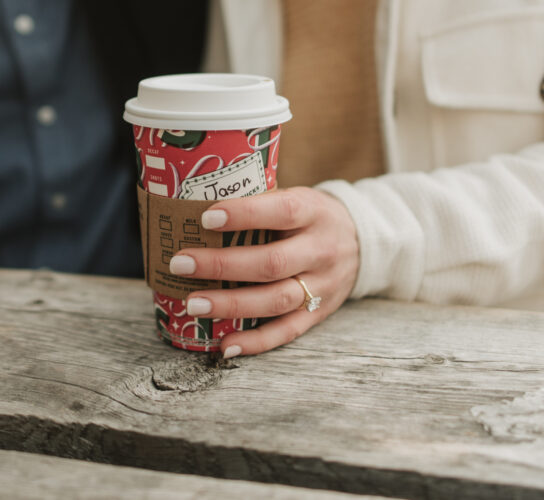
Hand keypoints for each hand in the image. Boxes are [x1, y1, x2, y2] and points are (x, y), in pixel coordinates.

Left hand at [168, 187, 359, 356]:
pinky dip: (255, 342)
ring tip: (193, 304)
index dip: (244, 215)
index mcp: (313, 212)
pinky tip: (224, 345)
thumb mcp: (297, 197)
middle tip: (180, 264)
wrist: (363, 242)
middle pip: (271, 263)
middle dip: (222, 265)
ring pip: (276, 300)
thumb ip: (259, 202)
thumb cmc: (310, 217)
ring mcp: (322, 286)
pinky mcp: (319, 313)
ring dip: (231, 305)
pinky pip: (286, 332)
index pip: (281, 211)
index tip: (205, 217)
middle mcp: (321, 250)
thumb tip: (194, 204)